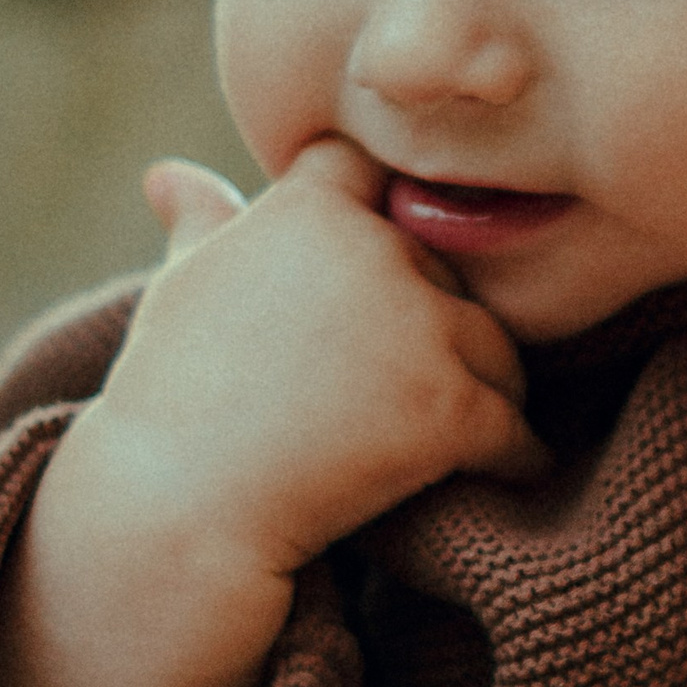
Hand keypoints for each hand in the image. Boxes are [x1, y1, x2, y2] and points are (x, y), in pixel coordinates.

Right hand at [97, 139, 545, 582]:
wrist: (177, 512)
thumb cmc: (169, 400)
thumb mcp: (181, 292)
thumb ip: (203, 226)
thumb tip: (169, 176)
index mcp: (311, 210)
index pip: (374, 173)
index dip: (377, 216)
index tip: (365, 280)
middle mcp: (375, 251)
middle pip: (445, 272)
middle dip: (435, 324)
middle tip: (404, 387)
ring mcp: (421, 327)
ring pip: (496, 349)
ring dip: (490, 388)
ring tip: (459, 434)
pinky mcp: (453, 406)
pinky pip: (516, 428)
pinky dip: (516, 455)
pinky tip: (505, 472)